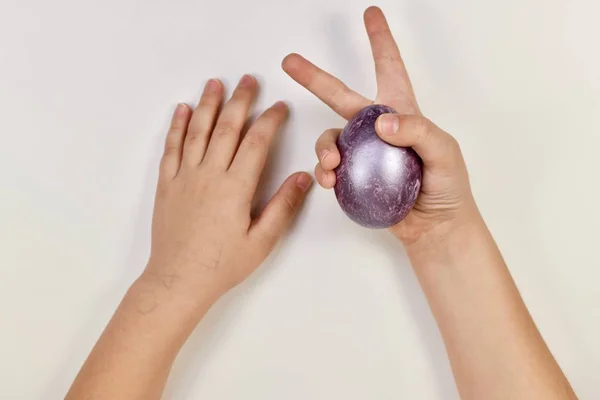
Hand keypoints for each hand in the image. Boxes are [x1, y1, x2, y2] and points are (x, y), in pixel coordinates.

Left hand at [145, 75, 312, 305]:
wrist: (178, 280)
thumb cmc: (223, 265)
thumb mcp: (262, 241)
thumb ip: (283, 206)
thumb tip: (304, 176)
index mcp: (235, 188)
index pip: (256, 143)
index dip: (269, 121)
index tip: (279, 107)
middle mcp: (209, 175)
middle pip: (227, 128)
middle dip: (240, 101)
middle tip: (249, 80)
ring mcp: (184, 177)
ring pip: (198, 131)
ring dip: (208, 104)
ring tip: (215, 83)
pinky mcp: (166, 184)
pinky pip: (171, 148)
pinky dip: (178, 127)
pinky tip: (183, 110)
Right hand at [282, 6, 477, 248]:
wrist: (434, 227)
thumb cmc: (447, 186)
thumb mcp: (444, 152)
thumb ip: (417, 131)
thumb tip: (381, 121)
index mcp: (403, 112)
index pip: (390, 68)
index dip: (380, 41)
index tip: (371, 14)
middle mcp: (377, 129)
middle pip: (340, 97)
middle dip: (315, 79)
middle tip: (290, 62)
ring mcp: (362, 153)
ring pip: (331, 138)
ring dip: (323, 147)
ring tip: (330, 163)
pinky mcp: (352, 177)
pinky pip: (329, 168)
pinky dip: (324, 172)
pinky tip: (329, 181)